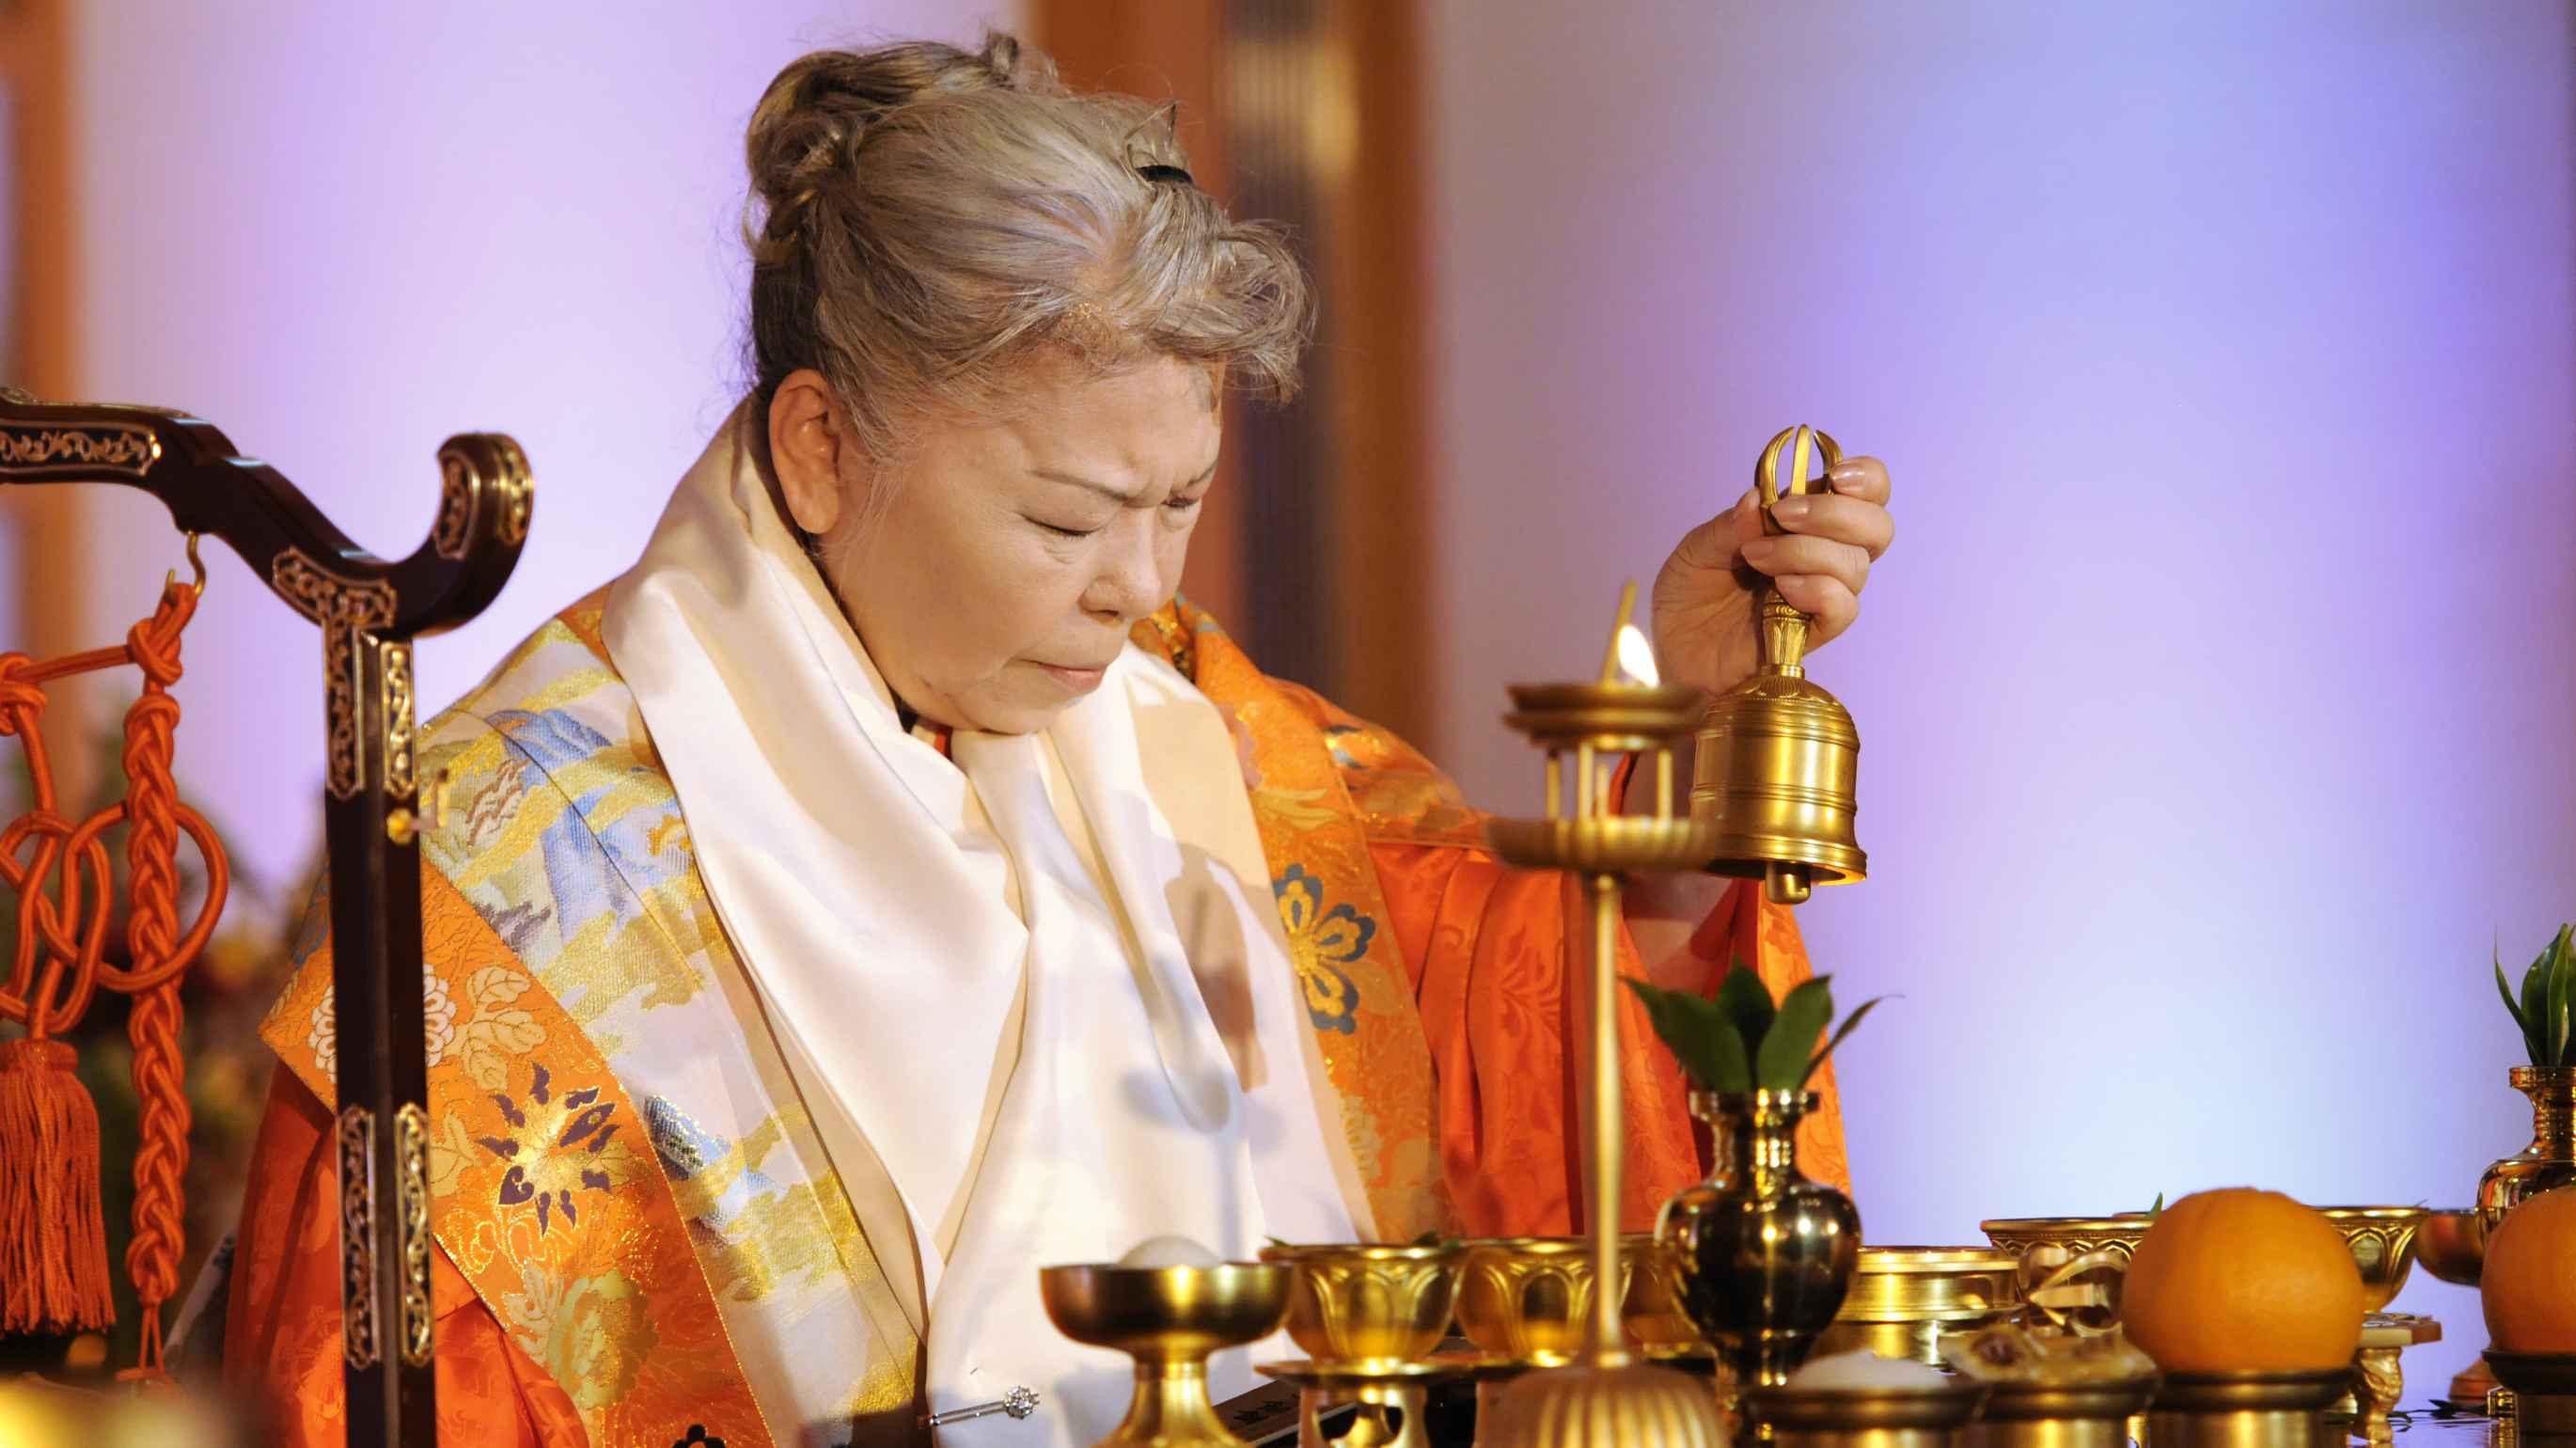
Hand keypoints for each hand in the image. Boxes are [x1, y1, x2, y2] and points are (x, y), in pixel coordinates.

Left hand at [1650, 455, 1892, 697]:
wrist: (1672, 652)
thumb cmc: (1688, 597)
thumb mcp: (1695, 550)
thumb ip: (1727, 526)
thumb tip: (1760, 499)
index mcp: (1805, 523)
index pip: (1868, 492)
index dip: (1867, 478)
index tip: (1836, 477)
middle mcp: (1824, 556)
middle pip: (1877, 527)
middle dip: (1836, 513)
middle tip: (1783, 517)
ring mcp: (1822, 595)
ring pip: (1856, 565)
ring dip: (1807, 551)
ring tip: (1756, 557)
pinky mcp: (1813, 632)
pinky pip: (1844, 608)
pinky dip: (1818, 590)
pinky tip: (1782, 589)